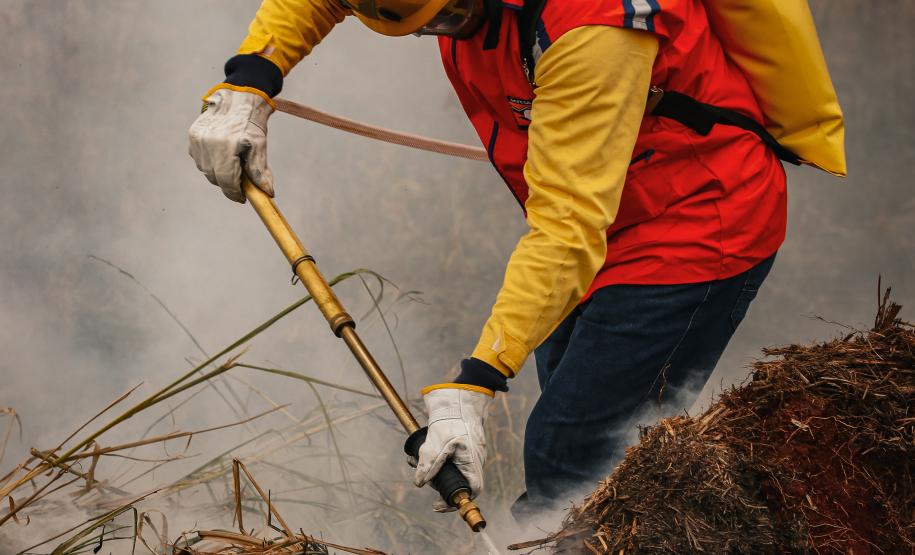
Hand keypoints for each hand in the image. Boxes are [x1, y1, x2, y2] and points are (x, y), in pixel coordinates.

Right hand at [188, 87, 274, 202]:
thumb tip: (267, 192)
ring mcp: (197, 139)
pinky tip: (222, 155)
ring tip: (233, 165)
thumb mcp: (259, 145)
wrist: (238, 96)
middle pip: (215, 177)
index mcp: (226, 145)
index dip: (234, 193)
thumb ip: (260, 170)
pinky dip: (210, 163)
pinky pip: (199, 159)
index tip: (242, 198)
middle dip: (228, 184)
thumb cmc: (251, 121)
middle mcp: (208, 143)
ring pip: (206, 170)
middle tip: (241, 183)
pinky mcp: (192, 135)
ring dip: (219, 174)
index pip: (227, 180)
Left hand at [413, 386, 491, 511]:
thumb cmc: (454, 418)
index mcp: (472, 463)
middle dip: (435, 482)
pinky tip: (416, 452)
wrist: (459, 396)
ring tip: (414, 460)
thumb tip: (420, 482)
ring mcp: (464, 453)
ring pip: (446, 469)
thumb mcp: (438, 442)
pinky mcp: (456, 446)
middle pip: (455, 482)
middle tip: (422, 477)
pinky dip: (430, 457)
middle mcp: (471, 460)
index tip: (438, 504)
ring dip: (429, 469)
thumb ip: (429, 463)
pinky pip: (443, 458)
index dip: (455, 501)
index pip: (470, 491)